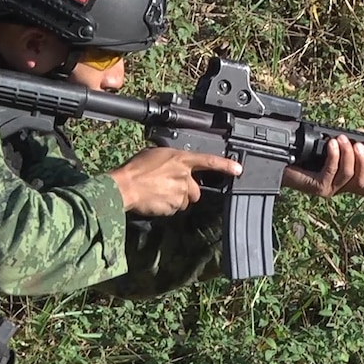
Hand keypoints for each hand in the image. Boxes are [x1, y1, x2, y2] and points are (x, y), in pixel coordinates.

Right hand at [108, 147, 242, 216]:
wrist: (125, 186)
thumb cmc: (135, 169)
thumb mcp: (155, 154)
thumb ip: (171, 159)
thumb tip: (174, 163)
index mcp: (181, 159)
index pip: (209, 161)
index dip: (225, 165)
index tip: (238, 170)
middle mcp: (184, 176)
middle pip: (196, 190)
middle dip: (187, 191)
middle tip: (168, 187)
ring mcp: (180, 192)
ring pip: (185, 200)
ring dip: (176, 199)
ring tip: (158, 193)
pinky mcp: (174, 206)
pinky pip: (174, 209)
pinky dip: (167, 206)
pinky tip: (155, 200)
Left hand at [282, 134, 363, 197]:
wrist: (276, 163)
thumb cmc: (299, 155)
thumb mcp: (326, 150)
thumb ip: (343, 148)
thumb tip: (359, 136)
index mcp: (342, 182)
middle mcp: (337, 189)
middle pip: (361, 181)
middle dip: (363, 160)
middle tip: (358, 143)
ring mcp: (327, 190)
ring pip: (348, 175)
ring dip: (348, 155)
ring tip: (342, 139)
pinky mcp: (316, 187)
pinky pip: (331, 171)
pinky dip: (334, 156)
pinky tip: (331, 145)